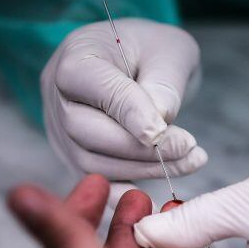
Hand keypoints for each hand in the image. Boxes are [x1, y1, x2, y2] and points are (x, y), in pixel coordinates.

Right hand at [41, 19, 206, 179]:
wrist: (139, 64)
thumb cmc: (153, 51)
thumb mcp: (169, 51)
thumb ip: (163, 83)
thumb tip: (157, 127)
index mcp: (75, 57)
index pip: (92, 86)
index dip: (128, 112)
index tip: (163, 130)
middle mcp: (58, 98)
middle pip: (86, 132)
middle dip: (140, 147)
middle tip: (187, 147)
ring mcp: (62, 133)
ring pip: (93, 164)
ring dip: (145, 170)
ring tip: (190, 159)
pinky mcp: (76, 161)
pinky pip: (98, 186)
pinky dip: (129, 195)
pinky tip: (162, 196)